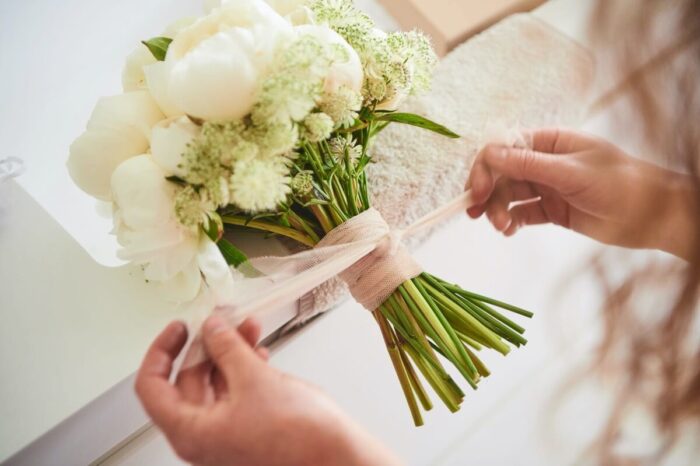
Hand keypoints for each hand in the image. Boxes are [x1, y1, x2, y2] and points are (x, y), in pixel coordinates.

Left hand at [135, 316, 399, 465]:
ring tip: (247, 326)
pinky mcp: (250, 425)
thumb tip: (210, 328)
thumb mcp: (253, 379)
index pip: (153, 388)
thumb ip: (226, 348)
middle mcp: (205, 435)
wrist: (336, 455)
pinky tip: (258, 349)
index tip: (179, 328)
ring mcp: (228, 432)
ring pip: (217, 382)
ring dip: (229, 351)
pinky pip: (237, 390)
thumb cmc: (296, 435)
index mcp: (191, 432)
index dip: (161, 352)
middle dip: (206, 345)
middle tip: (220, 319)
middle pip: (188, 381)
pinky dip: (244, 366)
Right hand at [468, 128, 697, 258]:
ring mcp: (547, 186)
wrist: (654, 216)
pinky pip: (522, 213)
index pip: (504, 148)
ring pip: (509, 195)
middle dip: (488, 192)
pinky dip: (511, 221)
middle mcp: (545, 162)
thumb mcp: (571, 172)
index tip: (478, 190)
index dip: (486, 167)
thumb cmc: (621, 184)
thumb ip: (529, 164)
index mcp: (550, 142)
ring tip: (501, 228)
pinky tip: (510, 231)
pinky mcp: (552, 210)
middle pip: (502, 173)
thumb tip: (490, 155)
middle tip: (477, 212)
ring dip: (498, 210)